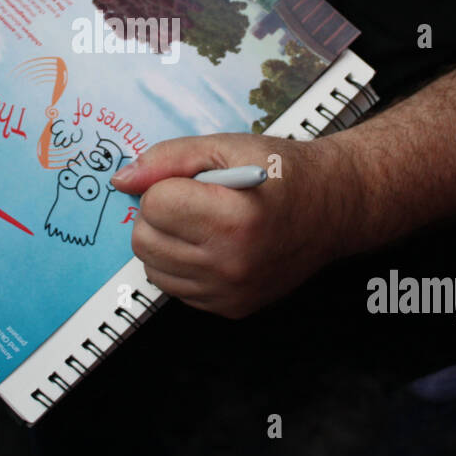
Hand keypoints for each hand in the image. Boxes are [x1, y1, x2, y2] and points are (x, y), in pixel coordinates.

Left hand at [110, 133, 359, 318]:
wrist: (334, 207)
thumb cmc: (283, 172)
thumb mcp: (226, 147)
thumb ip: (168, 158)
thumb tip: (121, 180)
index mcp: (234, 219)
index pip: (154, 203)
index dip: (166, 183)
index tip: (193, 180)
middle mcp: (232, 264)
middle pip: (144, 239)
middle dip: (159, 213)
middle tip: (193, 200)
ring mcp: (230, 292)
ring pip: (152, 267)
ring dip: (166, 240)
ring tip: (202, 222)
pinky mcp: (230, 309)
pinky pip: (174, 287)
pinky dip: (181, 264)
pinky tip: (211, 245)